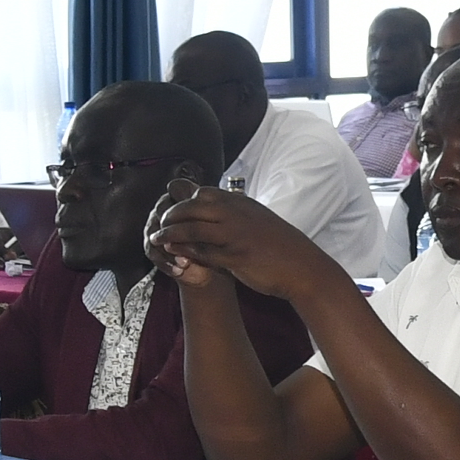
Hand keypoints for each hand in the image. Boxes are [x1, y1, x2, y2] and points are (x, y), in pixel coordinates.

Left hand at [149, 183, 314, 301]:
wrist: (301, 266)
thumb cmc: (279, 244)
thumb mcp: (257, 218)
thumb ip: (235, 211)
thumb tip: (217, 204)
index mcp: (241, 203)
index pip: (203, 193)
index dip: (184, 200)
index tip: (173, 208)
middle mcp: (237, 214)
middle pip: (192, 207)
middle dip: (172, 214)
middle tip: (160, 222)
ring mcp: (235, 235)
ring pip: (192, 228)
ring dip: (171, 234)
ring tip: (157, 239)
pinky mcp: (235, 257)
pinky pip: (202, 252)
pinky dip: (185, 252)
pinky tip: (175, 255)